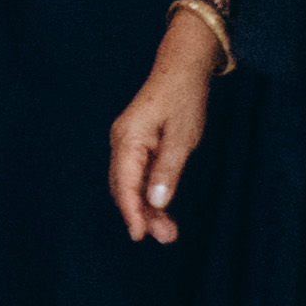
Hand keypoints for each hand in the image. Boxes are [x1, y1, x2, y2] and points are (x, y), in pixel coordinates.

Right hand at [110, 39, 218, 244]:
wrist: (181, 68)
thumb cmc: (184, 97)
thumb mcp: (183, 136)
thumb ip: (168, 171)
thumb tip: (156, 202)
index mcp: (128, 139)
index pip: (124, 183)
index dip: (131, 211)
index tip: (140, 235)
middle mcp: (121, 143)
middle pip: (123, 187)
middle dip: (142, 214)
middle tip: (165, 237)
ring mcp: (126, 143)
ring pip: (129, 183)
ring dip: (146, 207)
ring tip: (168, 230)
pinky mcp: (136, 144)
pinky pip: (137, 174)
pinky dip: (148, 193)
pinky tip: (162, 208)